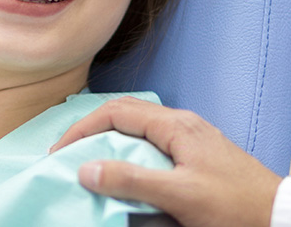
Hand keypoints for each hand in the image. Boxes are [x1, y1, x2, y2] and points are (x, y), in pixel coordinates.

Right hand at [51, 96, 282, 226]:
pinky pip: (150, 141)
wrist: (280, 217)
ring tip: (88, 159)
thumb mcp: (180, 195)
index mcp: (174, 125)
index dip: (83, 128)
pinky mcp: (194, 153)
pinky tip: (123, 169)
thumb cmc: (232, 207)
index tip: (60, 151)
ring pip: (136, 126)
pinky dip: (126, 150)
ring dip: (108, 139)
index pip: (115, 113)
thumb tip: (85, 169)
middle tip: (67, 152)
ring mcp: (189, 136)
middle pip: (123, 113)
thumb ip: (132, 180)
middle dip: (91, 129)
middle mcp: (180, 123)